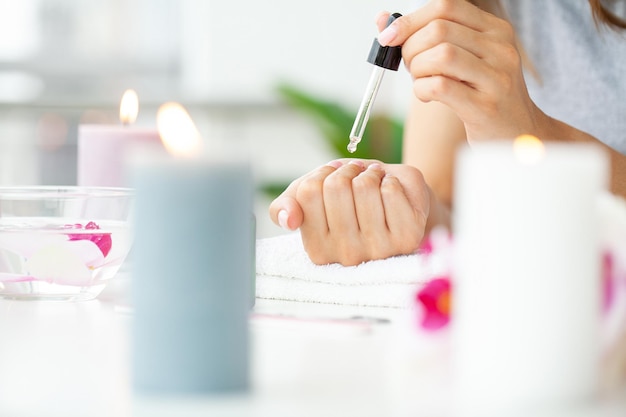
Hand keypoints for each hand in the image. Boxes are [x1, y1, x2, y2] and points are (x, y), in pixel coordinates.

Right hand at [269, 159, 429, 265]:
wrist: (397, 200)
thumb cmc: (350, 198)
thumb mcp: (310, 197)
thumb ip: (286, 205)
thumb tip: (288, 219)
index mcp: (317, 250)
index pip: (309, 192)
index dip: (324, 174)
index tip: (334, 180)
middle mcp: (347, 256)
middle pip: (336, 187)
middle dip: (348, 171)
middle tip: (357, 178)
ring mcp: (379, 250)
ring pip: (364, 186)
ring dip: (371, 174)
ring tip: (375, 184)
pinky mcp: (407, 238)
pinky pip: (391, 190)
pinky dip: (391, 179)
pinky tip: (393, 192)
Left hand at [376, 1, 545, 142]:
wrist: (518, 133)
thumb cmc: (482, 95)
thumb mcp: (464, 61)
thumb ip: (429, 38)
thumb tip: (382, 20)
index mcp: (496, 30)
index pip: (446, 7)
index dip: (410, 20)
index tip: (389, 38)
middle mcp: (501, 48)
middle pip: (439, 30)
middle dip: (411, 49)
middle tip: (411, 68)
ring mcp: (496, 78)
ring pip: (440, 55)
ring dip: (417, 70)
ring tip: (420, 82)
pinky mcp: (485, 107)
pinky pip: (440, 87)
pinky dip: (422, 90)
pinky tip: (426, 96)